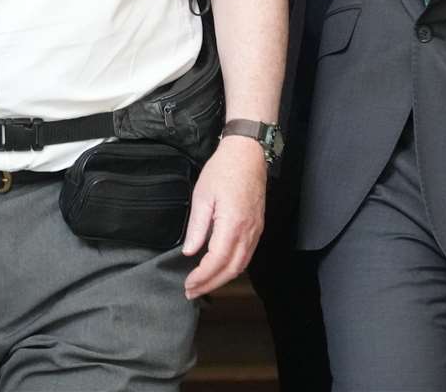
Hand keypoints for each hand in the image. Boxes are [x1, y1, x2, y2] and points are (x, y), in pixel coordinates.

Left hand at [181, 134, 266, 298]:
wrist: (247, 153)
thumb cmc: (223, 170)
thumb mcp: (202, 195)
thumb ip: (197, 227)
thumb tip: (190, 252)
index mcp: (232, 224)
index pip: (217, 261)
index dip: (202, 277)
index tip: (187, 284)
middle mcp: (248, 232)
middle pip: (231, 269)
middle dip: (211, 284)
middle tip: (192, 292)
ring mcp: (256, 230)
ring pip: (242, 265)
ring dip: (223, 278)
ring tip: (204, 285)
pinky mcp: (258, 227)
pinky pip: (247, 255)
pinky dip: (233, 267)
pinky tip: (220, 268)